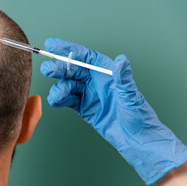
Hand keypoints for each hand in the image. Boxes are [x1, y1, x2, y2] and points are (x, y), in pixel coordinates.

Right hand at [40, 37, 186, 184]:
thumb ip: (123, 78)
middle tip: (48, 69)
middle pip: (72, 69)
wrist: (135, 140)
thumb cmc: (138, 116)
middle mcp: (95, 81)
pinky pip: (66, 99)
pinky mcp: (83, 107)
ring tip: (59, 95)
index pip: (84, 56)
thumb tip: (121, 60)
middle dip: (59, 68)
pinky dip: (59, 99)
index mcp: (106, 72)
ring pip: (67, 85)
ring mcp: (88, 94)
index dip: (68, 49)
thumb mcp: (131, 96)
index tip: (52, 45)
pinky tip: (57, 101)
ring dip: (59, 88)